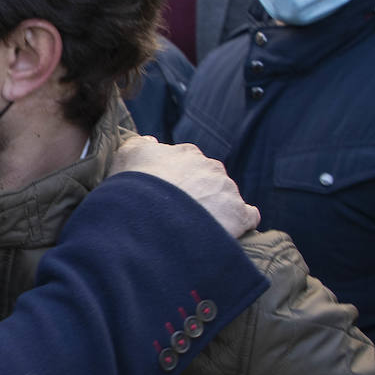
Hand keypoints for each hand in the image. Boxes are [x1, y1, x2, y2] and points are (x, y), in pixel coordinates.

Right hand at [110, 137, 258, 237]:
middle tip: (180, 215)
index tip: (168, 195)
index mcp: (186, 153)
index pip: (187, 161)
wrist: (150, 219)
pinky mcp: (239, 213)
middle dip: (198, 194)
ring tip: (197, 230)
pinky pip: (247, 216)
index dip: (177, 179)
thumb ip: (140, 144)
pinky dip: (240, 224)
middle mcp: (210, 166)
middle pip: (208, 180)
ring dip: (216, 210)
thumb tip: (151, 141)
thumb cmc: (134, 189)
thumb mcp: (127, 156)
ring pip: (225, 198)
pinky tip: (225, 233)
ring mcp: (226, 189)